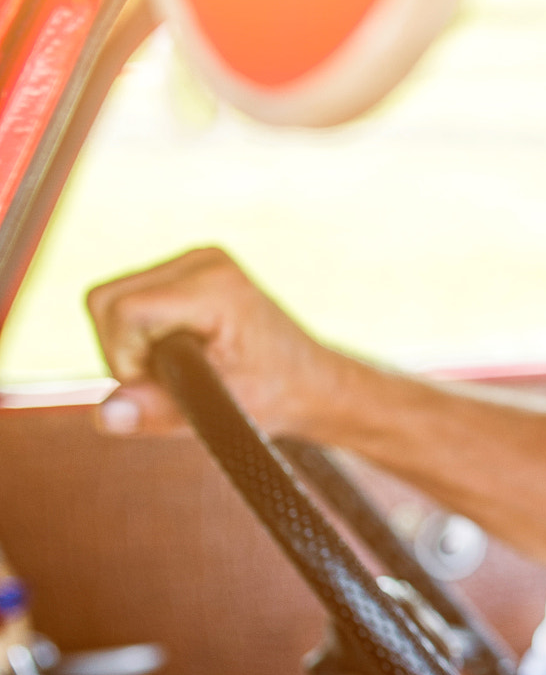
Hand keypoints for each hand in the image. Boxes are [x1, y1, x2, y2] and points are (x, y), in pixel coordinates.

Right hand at [85, 247, 353, 437]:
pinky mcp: (184, 269)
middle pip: (105, 300)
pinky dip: (135, 333)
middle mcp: (204, 261)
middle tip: (167, 380)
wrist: (309, 381)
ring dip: (126, 343)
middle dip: (120, 350)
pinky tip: (175, 351)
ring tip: (175, 367)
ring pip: (108, 300)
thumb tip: (107, 414)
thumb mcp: (219, 414)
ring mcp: (194, 260)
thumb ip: (158, 412)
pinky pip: (124, 299)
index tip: (164, 385)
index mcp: (218, 288)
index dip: (126, 359)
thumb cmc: (275, 397)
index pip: (125, 312)